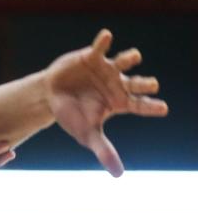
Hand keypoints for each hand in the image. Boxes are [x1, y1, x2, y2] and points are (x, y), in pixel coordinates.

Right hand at [43, 29, 167, 176]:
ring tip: (132, 58)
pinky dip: (104, 41)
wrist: (49, 96)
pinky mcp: (92, 56)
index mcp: (120, 101)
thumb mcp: (87, 134)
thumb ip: (104, 151)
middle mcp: (118, 83)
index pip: (141, 105)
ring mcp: (106, 68)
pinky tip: (107, 36)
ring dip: (129, 59)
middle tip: (151, 84)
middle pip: (136, 83)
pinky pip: (100, 47)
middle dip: (144, 83)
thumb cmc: (72, 116)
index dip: (151, 106)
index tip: (162, 108)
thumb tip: (118, 175)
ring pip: (124, 62)